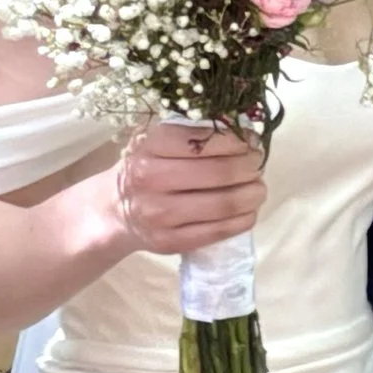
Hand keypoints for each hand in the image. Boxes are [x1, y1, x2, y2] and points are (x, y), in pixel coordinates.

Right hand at [111, 122, 264, 256]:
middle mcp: (152, 179)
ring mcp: (161, 214)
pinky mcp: (171, 242)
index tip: (251, 141)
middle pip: (219, 172)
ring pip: (224, 204)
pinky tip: (249, 211)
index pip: (203, 140)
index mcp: (151, 147)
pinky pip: (218, 231)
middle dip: (249, 167)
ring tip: (258, 187)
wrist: (115, 210)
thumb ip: (193, 133)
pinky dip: (243, 219)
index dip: (236, 140)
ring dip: (252, 194)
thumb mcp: (158, 141)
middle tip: (257, 164)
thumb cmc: (146, 167)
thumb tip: (242, 130)